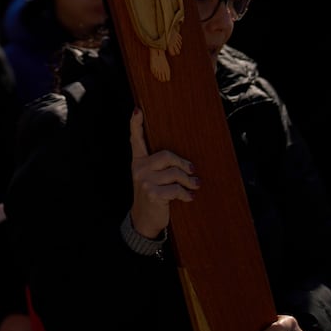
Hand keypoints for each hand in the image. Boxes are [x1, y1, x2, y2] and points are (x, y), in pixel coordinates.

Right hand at [129, 108, 198, 239]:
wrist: (143, 220)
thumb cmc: (151, 196)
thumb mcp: (150, 178)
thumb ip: (158, 166)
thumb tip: (183, 161)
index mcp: (138, 161)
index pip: (135, 140)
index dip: (135, 124)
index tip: (137, 110)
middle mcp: (139, 169)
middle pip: (167, 156)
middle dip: (183, 164)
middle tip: (192, 170)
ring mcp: (145, 181)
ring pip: (175, 173)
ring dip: (189, 181)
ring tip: (195, 185)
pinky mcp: (152, 194)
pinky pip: (176, 189)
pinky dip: (186, 194)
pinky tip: (189, 197)